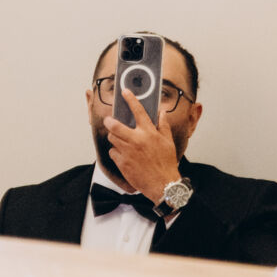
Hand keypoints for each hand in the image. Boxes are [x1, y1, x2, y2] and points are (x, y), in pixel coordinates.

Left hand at [105, 91, 179, 205]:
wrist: (162, 184)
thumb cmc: (166, 163)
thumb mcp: (168, 141)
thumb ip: (163, 125)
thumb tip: (161, 112)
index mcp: (149, 132)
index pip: (138, 111)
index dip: (130, 99)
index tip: (125, 92)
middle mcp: (136, 140)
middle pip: (114, 125)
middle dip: (109, 121)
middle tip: (109, 121)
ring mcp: (127, 152)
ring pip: (112, 138)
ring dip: (114, 137)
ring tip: (120, 139)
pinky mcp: (122, 163)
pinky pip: (113, 152)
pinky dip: (116, 152)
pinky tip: (123, 154)